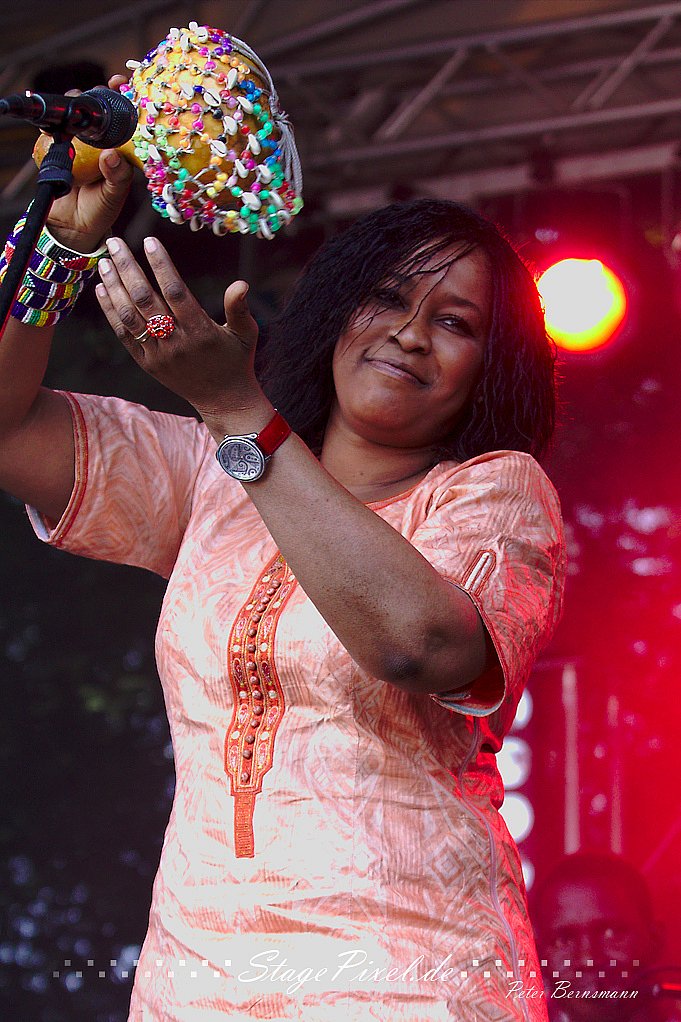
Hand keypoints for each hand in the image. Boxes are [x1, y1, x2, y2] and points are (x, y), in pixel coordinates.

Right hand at [46, 75, 132, 252]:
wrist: (72, 226)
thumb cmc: (101, 210)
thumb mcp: (114, 195)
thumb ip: (117, 177)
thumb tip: (111, 154)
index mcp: (121, 148)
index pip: (124, 117)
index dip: (123, 96)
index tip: (118, 83)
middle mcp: (100, 141)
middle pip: (97, 108)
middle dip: (94, 95)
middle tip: (94, 91)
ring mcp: (78, 142)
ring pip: (74, 115)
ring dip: (72, 106)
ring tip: (73, 104)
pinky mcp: (57, 146)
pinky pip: (53, 130)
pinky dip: (51, 123)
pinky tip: (49, 122)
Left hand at [95, 236, 263, 418]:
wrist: (222, 401)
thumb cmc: (236, 361)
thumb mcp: (246, 334)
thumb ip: (239, 308)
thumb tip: (241, 284)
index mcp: (201, 332)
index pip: (176, 292)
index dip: (161, 266)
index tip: (149, 241)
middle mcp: (176, 343)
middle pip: (146, 300)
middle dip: (128, 269)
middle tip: (115, 242)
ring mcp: (158, 355)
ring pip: (130, 316)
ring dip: (114, 287)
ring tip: (104, 261)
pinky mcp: (147, 363)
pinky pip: (124, 335)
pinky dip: (111, 312)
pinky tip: (102, 289)